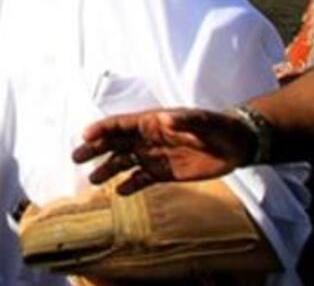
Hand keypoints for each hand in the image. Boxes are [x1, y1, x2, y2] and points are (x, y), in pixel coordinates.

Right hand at [70, 108, 255, 195]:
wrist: (237, 145)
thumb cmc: (219, 127)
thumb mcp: (205, 121)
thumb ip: (186, 121)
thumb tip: (166, 119)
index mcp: (152, 122)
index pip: (121, 124)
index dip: (103, 129)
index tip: (86, 135)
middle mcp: (147, 138)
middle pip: (115, 143)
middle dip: (95, 149)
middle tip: (76, 158)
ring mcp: (154, 156)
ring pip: (124, 162)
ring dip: (107, 169)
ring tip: (93, 180)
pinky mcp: (163, 173)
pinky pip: (141, 179)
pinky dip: (130, 185)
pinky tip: (120, 193)